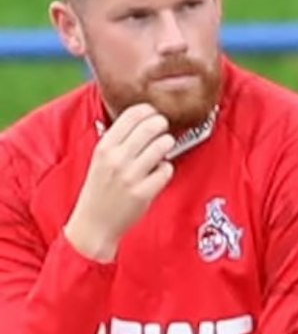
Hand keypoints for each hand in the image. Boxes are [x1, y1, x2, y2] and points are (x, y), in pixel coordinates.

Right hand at [65, 106, 176, 259]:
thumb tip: (142, 121)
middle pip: (149, 128)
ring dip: (167, 143)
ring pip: (161, 146)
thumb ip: (117, 142)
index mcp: (104, 148)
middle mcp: (116, 159)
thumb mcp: (100, 160)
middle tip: (164, 126)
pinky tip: (160, 171)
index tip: (153, 111)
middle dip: (161, 123)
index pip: (130, 117)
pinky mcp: (143, 193)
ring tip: (165, 146)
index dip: (147, 110)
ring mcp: (130, 176)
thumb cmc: (100, 190)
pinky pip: (166, 171)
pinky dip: (166, 169)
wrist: (94, 223)